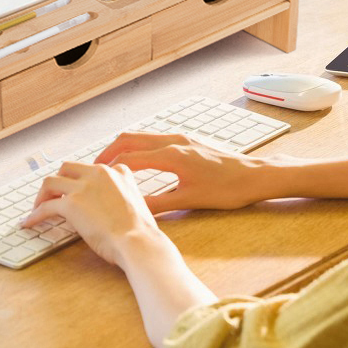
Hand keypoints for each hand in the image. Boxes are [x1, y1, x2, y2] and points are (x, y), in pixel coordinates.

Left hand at [19, 161, 158, 266]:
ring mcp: (83, 187)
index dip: (80, 180)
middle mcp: (98, 173)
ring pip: (51, 181)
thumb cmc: (140, 230)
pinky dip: (35, 214)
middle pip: (66, 168)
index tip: (75, 189)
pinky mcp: (71, 204)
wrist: (138, 241)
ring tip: (38, 207)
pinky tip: (30, 223)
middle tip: (53, 196)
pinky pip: (45, 207)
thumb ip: (123, 192)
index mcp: (117, 171)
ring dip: (42, 195)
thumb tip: (106, 203)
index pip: (91, 169)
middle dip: (58, 182)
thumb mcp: (137, 200)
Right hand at [94, 132, 270, 213]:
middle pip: (130, 138)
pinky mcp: (188, 142)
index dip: (107, 167)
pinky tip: (138, 162)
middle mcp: (174, 141)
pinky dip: (139, 146)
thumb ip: (158, 204)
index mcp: (172, 155)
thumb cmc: (228, 189)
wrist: (256, 176)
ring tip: (110, 165)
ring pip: (142, 136)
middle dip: (109, 152)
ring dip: (124, 147)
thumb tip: (133, 210)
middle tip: (93, 168)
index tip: (92, 177)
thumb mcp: (190, 200)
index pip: (129, 157)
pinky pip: (155, 138)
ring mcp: (182, 138)